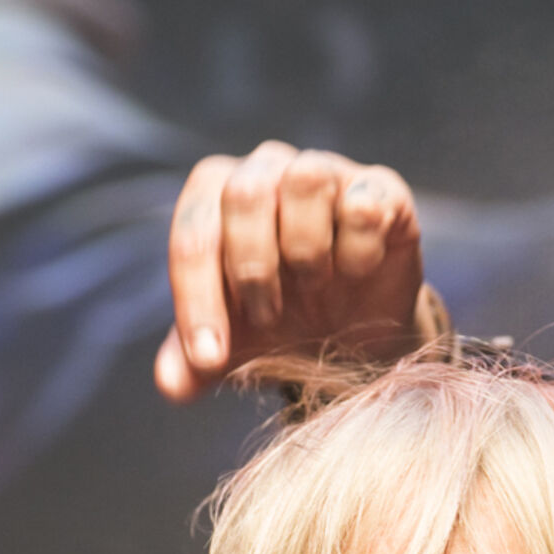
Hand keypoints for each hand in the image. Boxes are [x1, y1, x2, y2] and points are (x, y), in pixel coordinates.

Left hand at [156, 140, 439, 400]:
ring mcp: (328, 171)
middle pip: (245, 193)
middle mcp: (268, 169)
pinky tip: (356, 274)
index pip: (193, 229)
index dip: (195, 297)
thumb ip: (193, 361)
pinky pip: (364, 202)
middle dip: (252, 269)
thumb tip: (171, 384)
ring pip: (306, 179)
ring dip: (306, 250)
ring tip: (316, 287)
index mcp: (217, 195)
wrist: (355, 332)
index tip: (209, 358)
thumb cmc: (281, 321)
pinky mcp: (382, 189)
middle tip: (269, 318)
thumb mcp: (234, 347)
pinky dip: (357, 248)